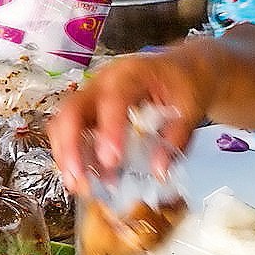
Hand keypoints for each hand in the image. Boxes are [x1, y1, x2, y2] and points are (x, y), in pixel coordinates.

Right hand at [48, 43, 210, 191]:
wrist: (181, 69)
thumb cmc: (184, 83)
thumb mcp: (190, 107)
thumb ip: (176, 138)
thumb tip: (159, 171)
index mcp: (131, 74)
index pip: (113, 99)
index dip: (109, 130)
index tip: (110, 161)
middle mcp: (104, 82)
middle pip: (73, 109)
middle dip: (71, 147)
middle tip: (80, 180)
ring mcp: (92, 95)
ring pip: (64, 121)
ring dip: (66, 155)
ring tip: (79, 185)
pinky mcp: (90, 110)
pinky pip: (70, 130)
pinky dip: (72, 154)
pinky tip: (84, 177)